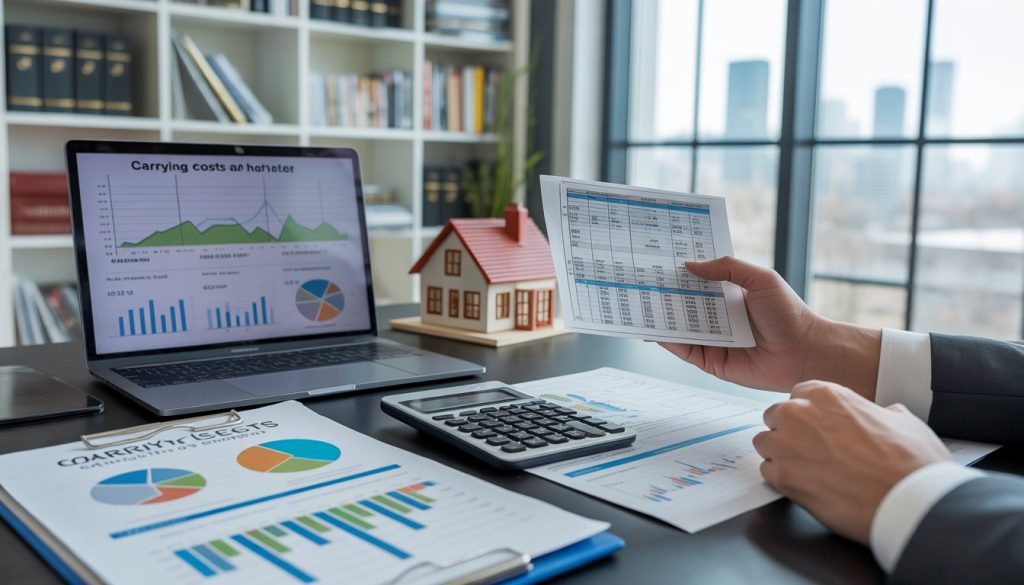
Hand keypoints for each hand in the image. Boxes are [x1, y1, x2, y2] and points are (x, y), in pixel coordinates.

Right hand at [659, 257, 881, 398]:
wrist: (807, 353)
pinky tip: (654, 330)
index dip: (679, 271)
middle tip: (638, 280)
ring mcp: (714, 339)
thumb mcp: (761, 279)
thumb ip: (728, 268)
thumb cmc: (790, 314)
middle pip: (683, 303)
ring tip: (638, 303)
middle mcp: (719, 316)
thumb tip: (691, 264)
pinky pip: (685, 350)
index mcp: (729, 294)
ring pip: (680, 327)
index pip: (698, 280)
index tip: (657, 259)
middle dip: (663, 293)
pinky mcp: (712, 362)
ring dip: (661, 317)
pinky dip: (668, 341)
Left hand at [754, 381, 951, 543]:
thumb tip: (885, 415)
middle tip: (812, 450)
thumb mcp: (902, 420)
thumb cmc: (910, 461)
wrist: (909, 500)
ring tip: (807, 469)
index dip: (808, 412)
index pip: (798, 395)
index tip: (816, 426)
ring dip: (780, 454)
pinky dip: (781, 479)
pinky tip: (806, 485)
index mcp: (826, 395)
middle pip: (776, 416)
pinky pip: (767, 472)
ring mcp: (786, 445)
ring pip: (765, 443)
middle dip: (789, 432)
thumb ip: (880, 412)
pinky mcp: (782, 477)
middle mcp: (799, 414)